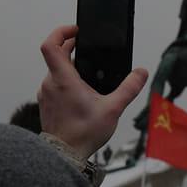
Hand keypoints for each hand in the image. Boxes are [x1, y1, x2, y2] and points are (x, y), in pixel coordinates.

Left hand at [38, 26, 147, 159]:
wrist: (65, 155)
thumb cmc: (83, 133)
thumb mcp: (113, 109)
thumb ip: (129, 88)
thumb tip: (141, 73)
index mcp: (63, 79)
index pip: (51, 44)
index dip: (61, 32)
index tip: (76, 31)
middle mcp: (50, 83)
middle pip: (56, 56)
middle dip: (72, 48)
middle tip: (88, 51)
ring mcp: (46, 94)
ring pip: (55, 71)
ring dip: (70, 68)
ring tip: (88, 75)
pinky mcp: (46, 104)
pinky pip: (54, 85)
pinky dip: (65, 82)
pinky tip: (81, 94)